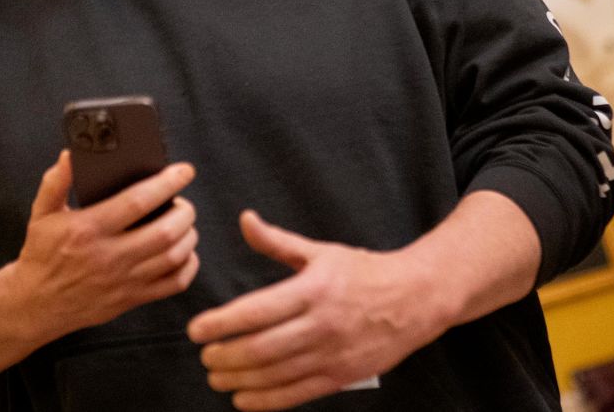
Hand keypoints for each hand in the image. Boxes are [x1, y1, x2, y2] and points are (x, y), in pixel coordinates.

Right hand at [0, 151, 199, 342]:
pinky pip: (173, 284)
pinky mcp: (130, 299)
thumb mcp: (41, 213)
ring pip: (174, 257)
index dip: (166, 184)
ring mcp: (123, 281)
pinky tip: (183, 252)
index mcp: (88, 228)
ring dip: (188, 235)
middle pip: (165, 231)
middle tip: (182, 201)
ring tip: (183, 223)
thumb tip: (69, 156)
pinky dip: (188, 265)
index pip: (137, 202)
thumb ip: (56, 182)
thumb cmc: (41, 254)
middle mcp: (109, 256)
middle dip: (184, 211)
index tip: (184, 171)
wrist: (35, 304)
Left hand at [186, 210, 453, 410]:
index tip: (197, 329)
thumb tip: (245, 220)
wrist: (416, 298)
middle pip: (261, 348)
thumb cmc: (363, 272)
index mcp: (312, 289)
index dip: (221, 323)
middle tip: (204, 357)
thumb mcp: (320, 251)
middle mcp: (321, 324)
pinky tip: (244, 398)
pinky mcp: (342, 376)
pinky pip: (298, 394)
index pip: (256, 311)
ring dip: (239, 380)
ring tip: (215, 377)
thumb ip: (277, 241)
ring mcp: (332, 353)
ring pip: (276, 374)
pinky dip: (267, 400)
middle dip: (225, 356)